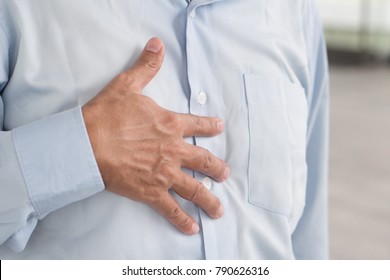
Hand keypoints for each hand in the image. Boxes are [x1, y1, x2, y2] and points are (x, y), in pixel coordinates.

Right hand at [82, 37, 228, 234]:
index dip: (210, 126)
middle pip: (204, 162)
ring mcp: (164, 173)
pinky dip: (182, 220)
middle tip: (225, 174)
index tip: (220, 128)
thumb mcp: (127, 85)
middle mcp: (173, 151)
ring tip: (219, 209)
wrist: (87, 143)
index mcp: (170, 125)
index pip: (198, 125)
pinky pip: (171, 209)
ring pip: (194, 189)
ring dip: (209, 200)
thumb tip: (157, 45)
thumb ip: (146, 66)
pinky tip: (192, 228)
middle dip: (217, 169)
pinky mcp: (151, 192)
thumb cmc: (106, 115)